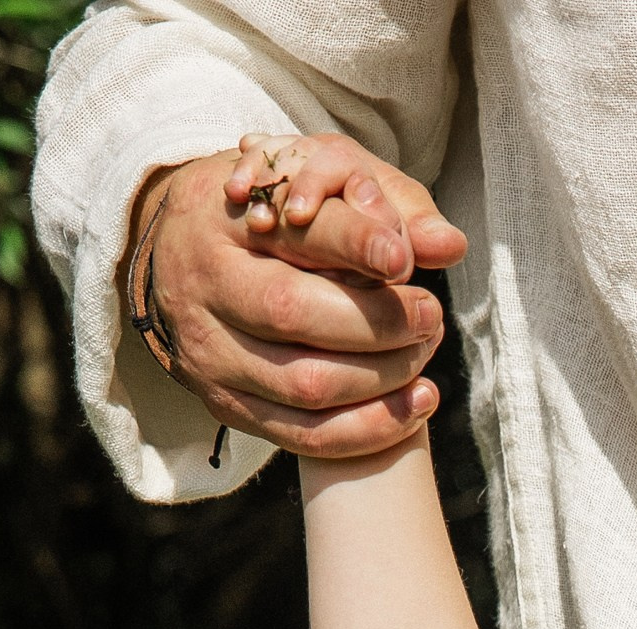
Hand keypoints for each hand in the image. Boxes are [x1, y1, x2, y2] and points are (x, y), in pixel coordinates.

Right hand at [124, 131, 469, 458]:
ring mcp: (210, 353)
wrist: (185, 264)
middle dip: (378, 321)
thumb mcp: (310, 183)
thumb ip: (381, 203)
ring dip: (383, 377)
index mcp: (220, 214)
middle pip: (294, 313)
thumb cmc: (271, 217)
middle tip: (429, 313)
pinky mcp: (226, 406)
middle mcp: (204, 284)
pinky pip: (305, 437)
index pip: (293, 230)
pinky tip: (416, 405)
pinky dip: (371, 428)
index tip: (404, 257)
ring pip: (305, 383)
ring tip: (425, 352)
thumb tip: (450, 245)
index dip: (353, 243)